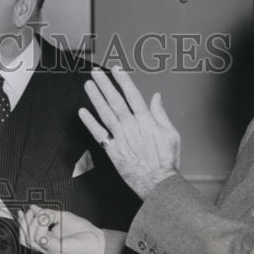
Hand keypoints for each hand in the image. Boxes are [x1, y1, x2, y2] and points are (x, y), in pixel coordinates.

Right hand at [17, 205, 104, 253]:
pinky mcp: (56, 250)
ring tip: (46, 216)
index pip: (25, 237)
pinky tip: (48, 220)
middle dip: (25, 223)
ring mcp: (50, 250)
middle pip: (24, 240)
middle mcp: (45, 247)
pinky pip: (41, 239)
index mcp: (45, 241)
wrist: (96, 239)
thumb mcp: (61, 216)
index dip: (21, 224)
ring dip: (34, 223)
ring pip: (30, 240)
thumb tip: (33, 207)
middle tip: (34, 212)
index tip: (21, 211)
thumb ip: (46, 213)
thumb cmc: (82, 231)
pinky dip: (41, 227)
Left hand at [78, 67, 180, 199]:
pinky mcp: (113, 151)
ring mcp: (121, 138)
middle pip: (116, 101)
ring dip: (96, 98)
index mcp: (146, 121)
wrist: (159, 183)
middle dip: (105, 85)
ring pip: (105, 114)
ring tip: (88, 85)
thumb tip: (156, 97)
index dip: (123, 81)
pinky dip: (90, 123)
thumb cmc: (167, 161)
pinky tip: (82, 112)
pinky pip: (99, 134)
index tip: (116, 69)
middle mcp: (132, 127)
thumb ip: (160, 114)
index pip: (133, 95)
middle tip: (95, 73)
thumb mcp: (171, 134)